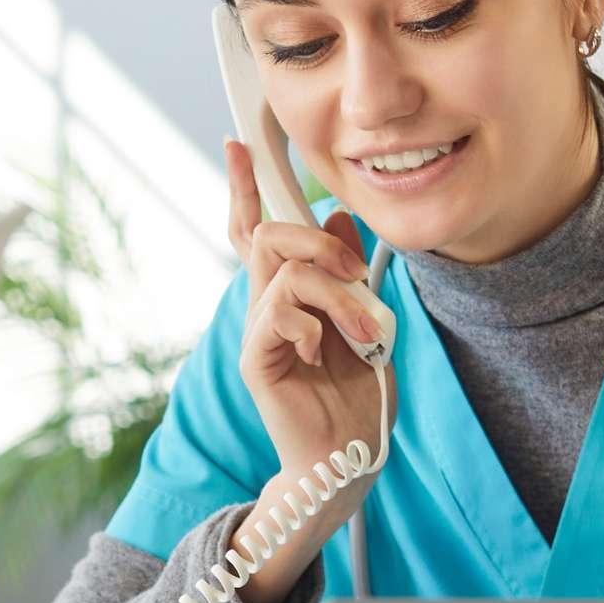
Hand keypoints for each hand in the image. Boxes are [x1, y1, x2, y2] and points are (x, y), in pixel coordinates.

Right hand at [219, 139, 391, 602]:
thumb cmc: (358, 396)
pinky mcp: (258, 359)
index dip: (245, 187)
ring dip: (336, 293)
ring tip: (365, 332)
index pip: (257, 230)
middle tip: (356, 270)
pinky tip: (330, 353)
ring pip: (284, 270)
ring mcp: (258, 333)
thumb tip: (338, 216)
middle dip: (313, 238)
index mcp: (289, 296)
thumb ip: (350, 274)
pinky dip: (316, 325)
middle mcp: (266, 308)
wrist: (347, 458)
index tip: (236, 143)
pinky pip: (280, 311)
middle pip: (268, 237)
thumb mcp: (367, 321)